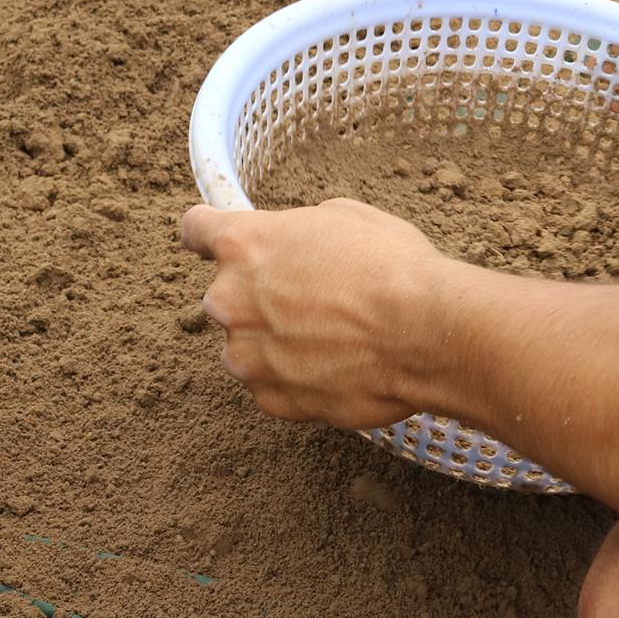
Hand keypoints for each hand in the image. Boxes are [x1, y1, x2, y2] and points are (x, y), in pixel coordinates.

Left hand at [179, 199, 447, 428]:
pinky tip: (338, 364)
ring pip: (248, 345)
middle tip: (313, 297)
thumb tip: (299, 247)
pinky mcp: (270, 399)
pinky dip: (297, 376)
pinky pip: (273, 384)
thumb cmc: (392, 267)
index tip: (217, 243)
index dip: (208, 234)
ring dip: (275, 341)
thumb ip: (300, 231)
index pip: (195, 230)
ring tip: (332, 337)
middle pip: (226, 295)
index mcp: (243, 244)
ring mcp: (246, 356)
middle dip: (259, 295)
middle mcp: (229, 300)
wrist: (423, 334)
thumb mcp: (347, 217)